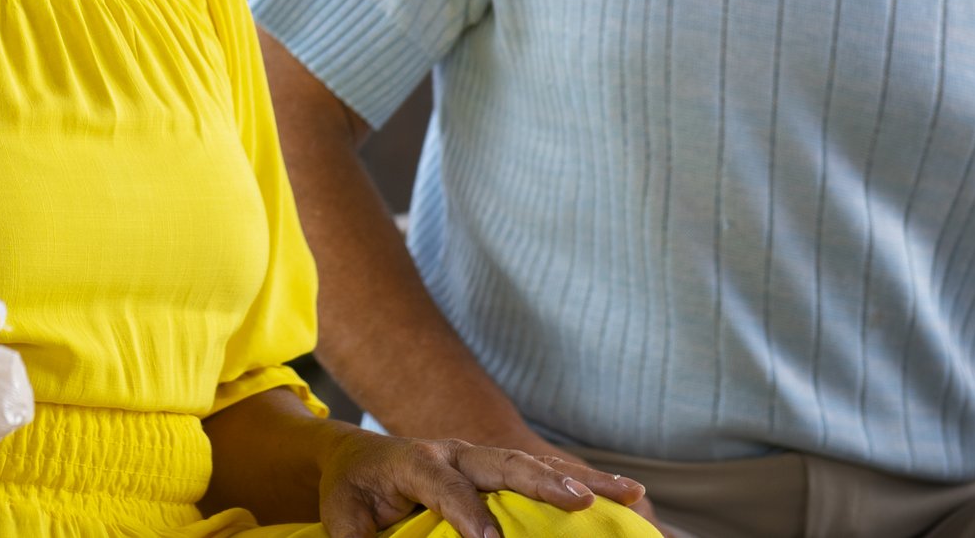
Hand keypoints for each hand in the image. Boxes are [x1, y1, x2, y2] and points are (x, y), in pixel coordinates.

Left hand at [315, 428, 644, 537]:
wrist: (355, 458)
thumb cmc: (350, 495)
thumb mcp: (343, 522)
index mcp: (411, 462)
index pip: (444, 486)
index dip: (468, 515)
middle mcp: (451, 453)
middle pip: (500, 462)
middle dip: (541, 481)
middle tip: (580, 502)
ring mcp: (477, 457)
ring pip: (532, 464)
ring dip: (582, 479)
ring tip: (631, 493)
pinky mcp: (495, 470)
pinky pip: (542, 474)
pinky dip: (584, 483)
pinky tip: (627, 496)